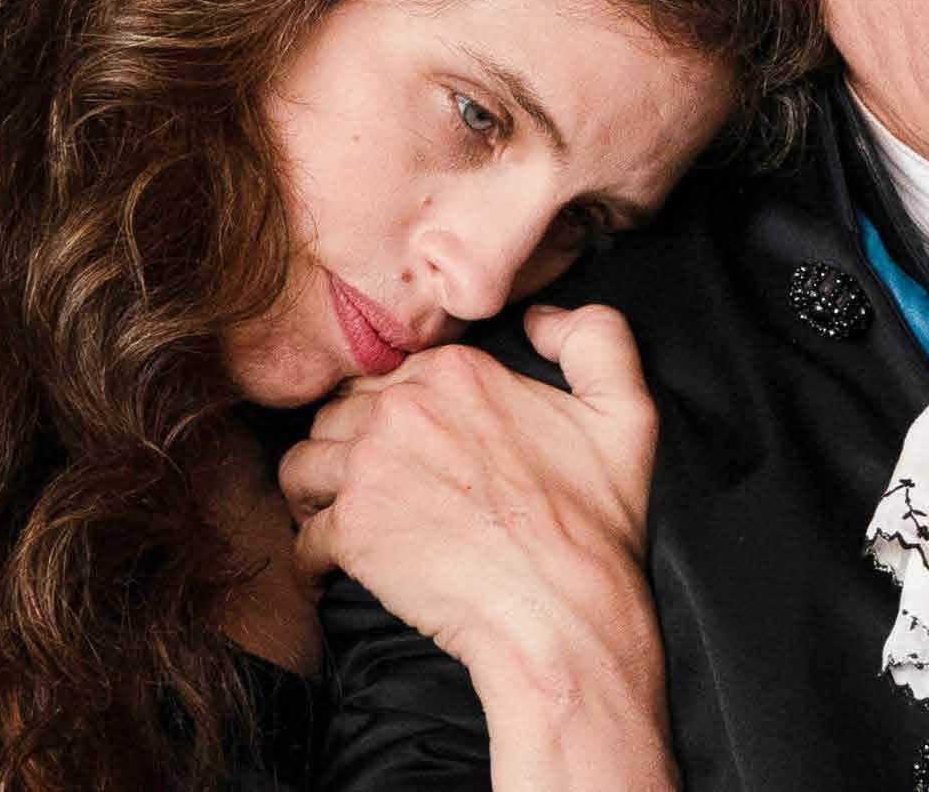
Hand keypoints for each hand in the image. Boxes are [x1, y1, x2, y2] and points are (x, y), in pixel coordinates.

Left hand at [277, 302, 658, 680]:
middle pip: (337, 415)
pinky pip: (303, 536)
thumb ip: (595, 337)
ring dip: (316, 495)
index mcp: (456, 372)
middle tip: (368, 487)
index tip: (402, 447)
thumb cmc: (593, 524)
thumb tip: (539, 317)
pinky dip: (313, 556)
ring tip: (339, 520)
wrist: (564, 612)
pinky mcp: (351, 529)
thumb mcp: (626, 412)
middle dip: (345, 449)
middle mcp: (403, 408)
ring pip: (304, 466)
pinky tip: (336, 568)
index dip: (388, 412)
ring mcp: (371, 467)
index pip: (386, 377)